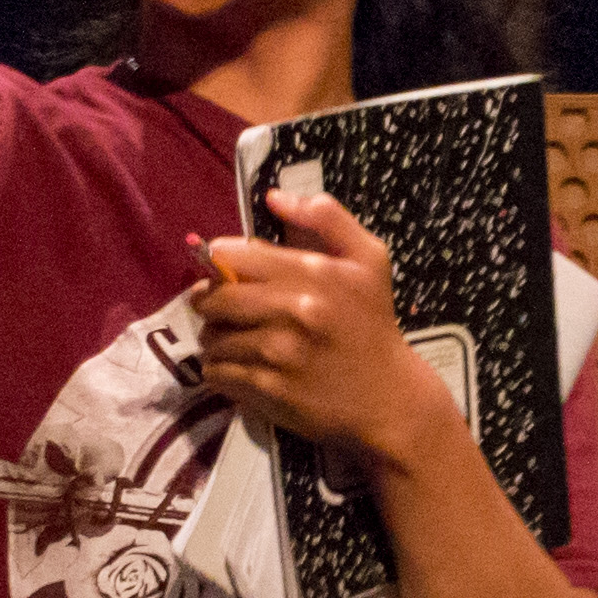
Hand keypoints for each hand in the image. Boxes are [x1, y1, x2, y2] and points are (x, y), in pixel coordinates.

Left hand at [189, 188, 460, 463]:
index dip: (219, 261)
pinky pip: (217, 373)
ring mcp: (278, 354)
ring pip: (212, 338)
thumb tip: (274, 197)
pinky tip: (237, 367)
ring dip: (214, 338)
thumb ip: (327, 217)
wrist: (389, 399)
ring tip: (231, 340)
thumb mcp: (368, 259)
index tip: (223, 272)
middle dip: (208, 302)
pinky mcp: (268, 391)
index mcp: (313, 273)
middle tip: (217, 308)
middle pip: (215, 298)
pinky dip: (219, 370)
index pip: (234, 256)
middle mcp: (293, 311)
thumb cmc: (373, 325)